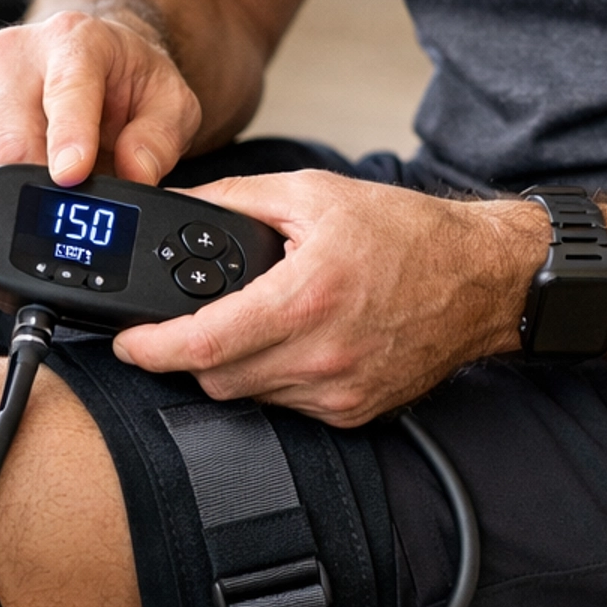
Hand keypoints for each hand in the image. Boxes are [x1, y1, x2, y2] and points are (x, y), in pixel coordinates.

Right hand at [0, 10, 202, 188]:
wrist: (88, 61)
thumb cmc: (129, 83)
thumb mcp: (171, 104)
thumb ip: (160, 139)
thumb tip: (136, 173)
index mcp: (73, 38)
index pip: (65, 91)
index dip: (69, 138)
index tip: (73, 175)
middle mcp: (14, 51)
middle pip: (12, 139)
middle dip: (46, 186)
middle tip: (80, 207)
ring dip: (27, 190)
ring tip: (61, 178)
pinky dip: (3, 189)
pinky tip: (33, 173)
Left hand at [113, 171, 549, 422]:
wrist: (479, 279)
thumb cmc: (406, 233)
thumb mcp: (313, 194)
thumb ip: (234, 199)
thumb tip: (176, 205)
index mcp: (305, 298)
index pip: (204, 344)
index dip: (152, 349)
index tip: (127, 342)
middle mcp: (321, 355)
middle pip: (216, 378)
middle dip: (188, 352)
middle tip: (187, 323)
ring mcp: (338, 392)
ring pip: (248, 395)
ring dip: (231, 365)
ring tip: (249, 323)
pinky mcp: (353, 412)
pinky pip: (286, 405)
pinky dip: (273, 378)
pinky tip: (291, 342)